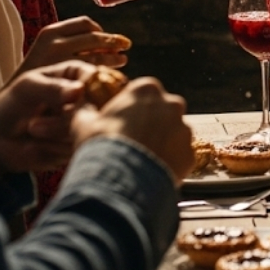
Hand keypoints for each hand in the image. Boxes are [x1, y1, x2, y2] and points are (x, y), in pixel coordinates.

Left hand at [0, 61, 95, 174]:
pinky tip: (36, 146)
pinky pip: (79, 148)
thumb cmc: (9, 106)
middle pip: (98, 107)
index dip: (90, 90)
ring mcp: (83, 123)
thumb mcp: (27, 89)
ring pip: (88, 130)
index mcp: (75, 76)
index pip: (98, 78)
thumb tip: (79, 90)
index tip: (70, 101)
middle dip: (66, 119)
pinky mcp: (78, 144)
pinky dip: (55, 149)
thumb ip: (53, 88)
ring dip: (56, 135)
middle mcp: (85, 99)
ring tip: (31, 131)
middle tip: (33, 125)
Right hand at [19, 16, 130, 73]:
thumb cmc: (35, 78)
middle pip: (95, 37)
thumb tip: (105, 40)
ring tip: (122, 60)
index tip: (106, 37)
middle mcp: (55, 43)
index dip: (100, 29)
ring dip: (114, 57)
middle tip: (125, 47)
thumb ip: (69, 44)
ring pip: (98, 54)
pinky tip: (110, 76)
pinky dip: (106, 72)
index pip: (85, 23)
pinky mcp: (68, 79)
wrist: (13, 102)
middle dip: (112, 42)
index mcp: (50, 32)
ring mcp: (62, 61)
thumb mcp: (46, 53)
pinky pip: (95, 71)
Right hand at [74, 77, 193, 182]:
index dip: (131, 108)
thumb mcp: (84, 123)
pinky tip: (151, 172)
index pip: (142, 92)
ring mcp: (184, 129)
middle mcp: (172, 104)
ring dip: (162, 144)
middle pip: (162, 111)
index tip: (122, 121)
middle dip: (151, 124)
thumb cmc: (102, 145)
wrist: (120, 180)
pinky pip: (180, 156)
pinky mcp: (190, 154)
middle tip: (133, 142)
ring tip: (141, 160)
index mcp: (147, 89)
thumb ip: (85, 110)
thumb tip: (79, 105)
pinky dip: (169, 163)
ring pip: (173, 134)